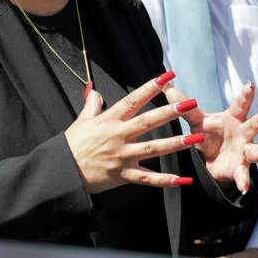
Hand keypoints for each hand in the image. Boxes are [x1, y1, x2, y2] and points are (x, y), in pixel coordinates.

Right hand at [64, 72, 199, 194]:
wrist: (62, 171)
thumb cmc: (71, 146)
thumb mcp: (81, 121)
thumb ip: (92, 106)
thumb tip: (93, 90)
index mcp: (109, 120)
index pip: (133, 100)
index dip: (150, 87)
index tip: (167, 77)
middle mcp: (118, 136)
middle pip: (148, 121)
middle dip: (170, 112)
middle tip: (190, 104)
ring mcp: (122, 156)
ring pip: (153, 148)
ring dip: (176, 143)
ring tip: (195, 138)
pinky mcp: (123, 174)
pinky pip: (147, 178)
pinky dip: (165, 180)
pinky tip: (183, 180)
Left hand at [163, 82, 257, 192]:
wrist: (211, 160)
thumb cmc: (209, 134)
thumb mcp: (196, 120)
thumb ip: (184, 105)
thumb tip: (164, 85)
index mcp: (233, 118)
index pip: (240, 104)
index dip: (245, 95)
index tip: (250, 84)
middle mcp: (243, 133)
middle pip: (253, 125)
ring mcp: (244, 151)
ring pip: (255, 150)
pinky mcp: (240, 168)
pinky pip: (244, 175)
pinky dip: (244, 181)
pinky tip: (244, 187)